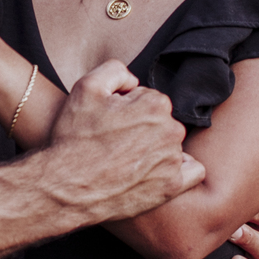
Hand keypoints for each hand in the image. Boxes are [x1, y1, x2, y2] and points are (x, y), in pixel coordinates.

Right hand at [44, 62, 204, 224]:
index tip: (111, 121)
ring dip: (154, 148)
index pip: (149, 99)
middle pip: (161, 122)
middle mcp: (171, 131)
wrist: (66, 187)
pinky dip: (178, 169)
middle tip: (115, 142)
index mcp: (155, 104)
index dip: (127, 108)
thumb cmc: (74, 138)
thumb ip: (116, 70)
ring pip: (171, 145)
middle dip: (142, 127)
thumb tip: (134, 81)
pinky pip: (192, 172)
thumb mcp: (86, 87)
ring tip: (126, 160)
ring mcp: (172, 161)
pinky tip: (156, 171)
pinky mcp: (171, 187)